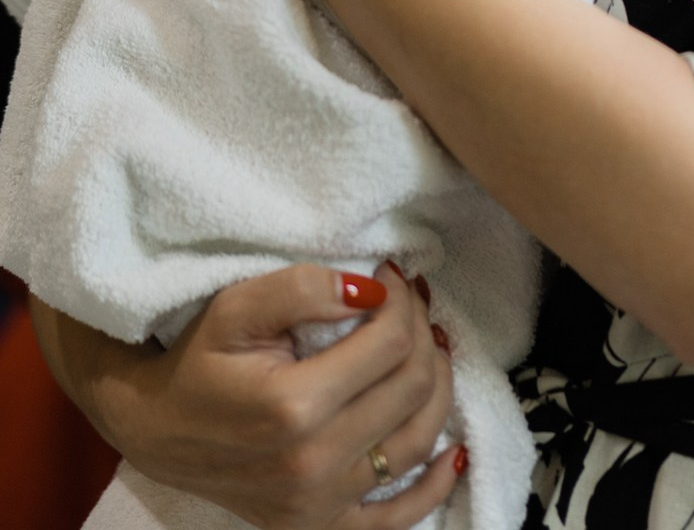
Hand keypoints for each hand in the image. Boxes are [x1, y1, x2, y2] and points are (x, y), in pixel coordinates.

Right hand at [41, 263, 463, 529]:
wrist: (156, 427)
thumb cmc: (198, 359)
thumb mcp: (237, 306)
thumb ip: (304, 288)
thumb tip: (372, 289)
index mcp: (294, 405)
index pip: (392, 343)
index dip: (403, 300)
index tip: (393, 276)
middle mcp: (313, 463)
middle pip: (413, 387)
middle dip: (423, 333)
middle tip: (410, 304)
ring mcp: (319, 503)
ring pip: (417, 439)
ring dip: (437, 387)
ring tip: (428, 349)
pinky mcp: (318, 526)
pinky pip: (395, 518)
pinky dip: (432, 486)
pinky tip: (451, 452)